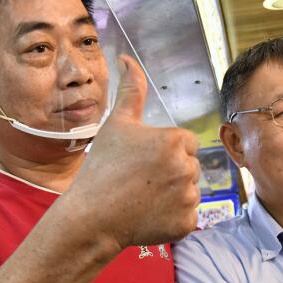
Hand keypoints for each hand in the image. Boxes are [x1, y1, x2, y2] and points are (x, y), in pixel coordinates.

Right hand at [65, 55, 200, 248]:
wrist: (92, 217)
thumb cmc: (102, 168)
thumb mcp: (116, 124)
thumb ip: (131, 91)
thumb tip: (128, 59)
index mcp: (175, 140)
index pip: (187, 143)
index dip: (165, 152)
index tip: (143, 161)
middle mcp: (187, 167)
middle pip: (190, 167)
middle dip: (171, 173)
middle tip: (141, 181)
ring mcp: (188, 198)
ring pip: (190, 192)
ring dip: (173, 195)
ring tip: (143, 198)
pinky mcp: (187, 223)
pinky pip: (188, 216)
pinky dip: (173, 218)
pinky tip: (149, 215)